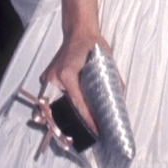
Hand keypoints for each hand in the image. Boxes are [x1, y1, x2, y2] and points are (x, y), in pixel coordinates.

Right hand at [41, 0, 105, 133]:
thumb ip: (112, 79)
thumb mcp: (106, 60)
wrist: (78, 31)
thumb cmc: (93, 44)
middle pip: (63, 108)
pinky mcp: (48, 79)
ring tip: (77, 132)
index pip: (78, 103)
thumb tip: (120, 98)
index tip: (96, 130)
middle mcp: (54, 78)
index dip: (88, 119)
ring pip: (55, 105)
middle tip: (86, 136)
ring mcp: (48, 79)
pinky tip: (68, 118)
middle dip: (72, 124)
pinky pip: (52, 98)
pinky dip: (60, 108)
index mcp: (66, 74)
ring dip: (64, 118)